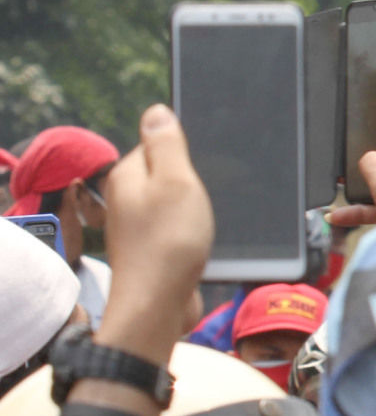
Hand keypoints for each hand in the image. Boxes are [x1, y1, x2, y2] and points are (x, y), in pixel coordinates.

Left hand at [99, 105, 213, 357]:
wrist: (158, 304)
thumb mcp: (175, 181)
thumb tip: (155, 110)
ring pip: (173, 201)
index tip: (206, 164)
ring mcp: (137, 225)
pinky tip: (202, 239)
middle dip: (193, 179)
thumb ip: (166, 143)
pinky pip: (175, 226)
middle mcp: (126, 198)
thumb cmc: (168, 241)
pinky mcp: (151, 248)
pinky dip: (191, 229)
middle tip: (210, 192)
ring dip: (194, 207)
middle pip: (166, 173)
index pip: (156, 143)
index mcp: (127, 175)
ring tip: (206, 219)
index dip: (186, 150)